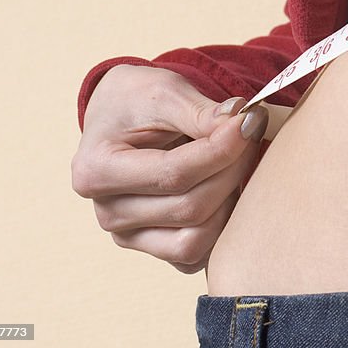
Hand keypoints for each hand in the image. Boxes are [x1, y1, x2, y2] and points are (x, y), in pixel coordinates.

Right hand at [71, 65, 268, 273]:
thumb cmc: (138, 100)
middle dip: (232, 168)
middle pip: (191, 208)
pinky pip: (198, 256)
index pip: (174, 174)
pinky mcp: (155, 250)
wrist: (123, 116)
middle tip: (252, 132)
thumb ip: (200, 111)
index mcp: (96, 172)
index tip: (250, 122)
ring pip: (198, 239)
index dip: (221, 150)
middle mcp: (107, 213)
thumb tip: (241, 123)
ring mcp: (130, 237)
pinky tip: (232, 188)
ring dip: (233, 198)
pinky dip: (224, 228)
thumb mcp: (163, 91)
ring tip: (242, 159)